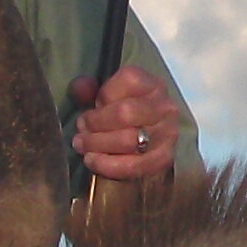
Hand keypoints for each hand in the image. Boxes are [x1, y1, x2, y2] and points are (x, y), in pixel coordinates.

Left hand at [70, 67, 184, 186]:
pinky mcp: (163, 159)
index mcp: (151, 84)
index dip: (103, 94)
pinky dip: (108, 165)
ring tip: (81, 145)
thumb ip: (89, 88)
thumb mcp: (106, 95)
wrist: (147, 143)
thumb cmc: (122, 114)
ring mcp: (167, 134)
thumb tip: (79, 87)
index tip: (90, 107)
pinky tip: (92, 161)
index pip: (128, 81)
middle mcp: (164, 107)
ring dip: (98, 144)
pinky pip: (134, 165)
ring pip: (128, 140)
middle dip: (96, 123)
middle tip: (80, 129)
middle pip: (125, 113)